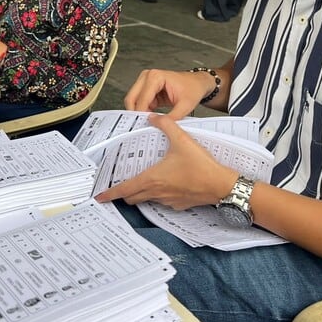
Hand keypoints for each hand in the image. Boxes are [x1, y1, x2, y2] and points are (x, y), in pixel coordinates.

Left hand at [95, 115, 236, 209]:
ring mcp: (168, 201)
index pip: (124, 189)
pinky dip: (159, 194)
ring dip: (142, 192)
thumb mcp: (182, 140)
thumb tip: (153, 117)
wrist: (222, 185)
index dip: (110, 193)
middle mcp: (157, 192)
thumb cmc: (201, 166)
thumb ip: (166, 125)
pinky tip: (167, 183)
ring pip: (147, 199)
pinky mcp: (179, 204)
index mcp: (152, 179)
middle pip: (132, 197)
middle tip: (121, 184)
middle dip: (125, 192)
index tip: (99, 197)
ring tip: (145, 179)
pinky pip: (163, 201)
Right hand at [124, 69, 213, 119]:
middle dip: (136, 113)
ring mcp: (145, 81)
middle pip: (132, 98)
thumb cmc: (193, 89)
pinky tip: (152, 118)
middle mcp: (147, 76)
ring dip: (140, 113)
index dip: (142, 115)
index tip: (144, 127)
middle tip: (142, 126)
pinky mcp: (147, 89)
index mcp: (155, 77)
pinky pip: (139, 103)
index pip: (142, 99)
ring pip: (134, 101)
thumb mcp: (185, 105)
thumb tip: (160, 126)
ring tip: (149, 123)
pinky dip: (144, 111)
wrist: (197, 83)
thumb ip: (172, 117)